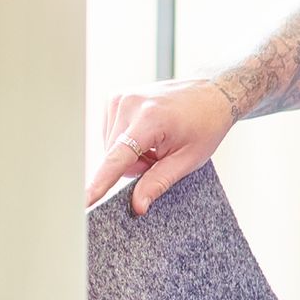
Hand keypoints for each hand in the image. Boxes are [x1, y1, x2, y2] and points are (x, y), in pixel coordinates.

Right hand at [86, 78, 237, 213]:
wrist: (215, 94)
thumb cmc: (207, 124)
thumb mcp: (188, 159)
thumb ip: (158, 182)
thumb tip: (137, 205)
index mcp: (150, 119)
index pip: (117, 157)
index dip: (100, 182)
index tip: (84, 200)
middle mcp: (130, 104)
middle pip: (114, 156)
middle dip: (135, 164)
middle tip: (162, 154)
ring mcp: (121, 97)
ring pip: (111, 147)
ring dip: (131, 153)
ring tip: (157, 141)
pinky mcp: (117, 97)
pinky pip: (112, 134)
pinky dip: (128, 141)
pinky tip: (148, 133)